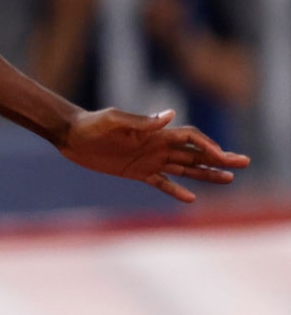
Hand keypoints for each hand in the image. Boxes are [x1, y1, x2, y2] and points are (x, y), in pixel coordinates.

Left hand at [59, 106, 248, 201]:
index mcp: (156, 133)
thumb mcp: (113, 120)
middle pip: (196, 153)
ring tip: (229, 179)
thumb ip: (141, 121)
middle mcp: (157, 146)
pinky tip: (191, 198)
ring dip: (206, 174)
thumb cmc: (91, 124)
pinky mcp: (137, 172)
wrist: (71, 135)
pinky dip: (176, 190)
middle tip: (244, 163)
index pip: (191, 138)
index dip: (208, 146)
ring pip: (185, 168)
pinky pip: (162, 183)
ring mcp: (149, 160)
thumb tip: (169, 115)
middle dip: (220, 158)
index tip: (222, 157)